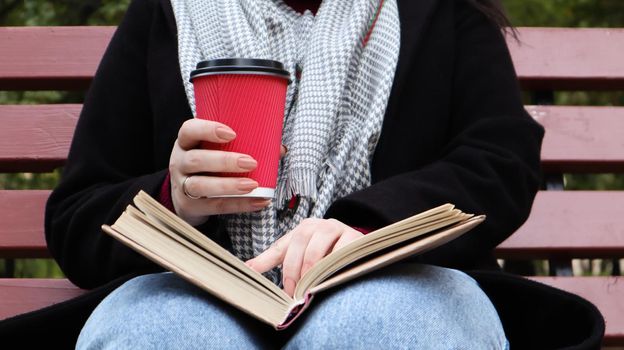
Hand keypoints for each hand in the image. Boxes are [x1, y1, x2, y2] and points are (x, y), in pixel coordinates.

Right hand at [169, 119, 285, 225]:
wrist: (187, 198)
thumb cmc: (208, 168)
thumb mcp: (216, 152)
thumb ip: (244, 146)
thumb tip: (279, 148)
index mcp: (186, 143)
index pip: (189, 130)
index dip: (207, 130)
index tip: (232, 134)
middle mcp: (179, 162)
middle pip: (196, 160)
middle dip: (224, 161)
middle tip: (251, 162)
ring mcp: (181, 185)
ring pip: (200, 185)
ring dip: (228, 185)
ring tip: (252, 185)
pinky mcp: (189, 206)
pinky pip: (214, 206)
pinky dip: (238, 205)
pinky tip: (258, 202)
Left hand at [245, 218, 363, 296]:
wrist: (358, 246)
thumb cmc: (325, 251)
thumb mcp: (299, 253)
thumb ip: (274, 259)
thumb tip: (247, 269)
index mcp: (302, 229)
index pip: (281, 246)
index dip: (265, 261)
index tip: (251, 273)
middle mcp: (317, 226)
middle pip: (298, 247)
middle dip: (293, 272)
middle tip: (292, 292)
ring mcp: (336, 229)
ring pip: (317, 251)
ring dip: (310, 273)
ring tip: (308, 289)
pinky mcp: (353, 238)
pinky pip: (339, 254)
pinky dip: (331, 269)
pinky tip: (328, 279)